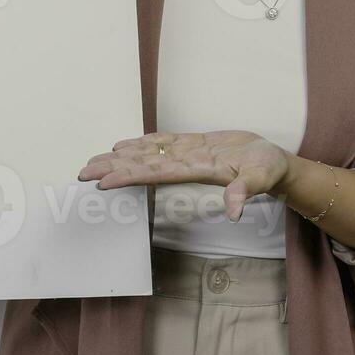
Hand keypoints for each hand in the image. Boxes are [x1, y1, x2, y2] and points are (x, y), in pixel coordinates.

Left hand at [77, 131, 291, 221]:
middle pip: (142, 166)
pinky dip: (140, 143)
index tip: (102, 183)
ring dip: (119, 157)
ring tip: (92, 160)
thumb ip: (245, 192)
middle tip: (81, 174)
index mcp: (196, 171)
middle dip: (112, 169)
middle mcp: (185, 164)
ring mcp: (187, 154)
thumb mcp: (260, 178)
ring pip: (146, 154)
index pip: (154, 175)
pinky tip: (122, 145)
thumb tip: (234, 210)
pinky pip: (161, 143)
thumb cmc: (269, 170)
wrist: (274, 162)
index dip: (128, 177)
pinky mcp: (193, 144)